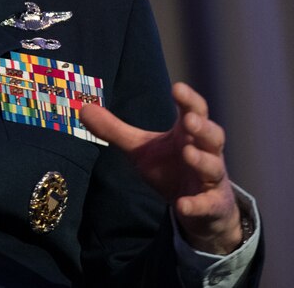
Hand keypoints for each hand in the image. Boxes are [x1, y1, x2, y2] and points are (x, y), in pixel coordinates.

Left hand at [81, 82, 242, 253]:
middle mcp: (205, 153)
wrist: (198, 209)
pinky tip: (183, 205)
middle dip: (202, 127)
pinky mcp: (211, 206)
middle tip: (189, 119)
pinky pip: (207, 205)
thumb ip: (114, 130)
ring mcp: (211, 180)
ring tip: (187, 153)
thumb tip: (83, 109)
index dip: (188, 100)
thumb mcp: (139, 148)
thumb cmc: (169, 168)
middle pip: (212, 136)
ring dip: (202, 160)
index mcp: (187, 135)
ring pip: (213, 167)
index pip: (194, 111)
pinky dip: (196, 204)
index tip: (177, 87)